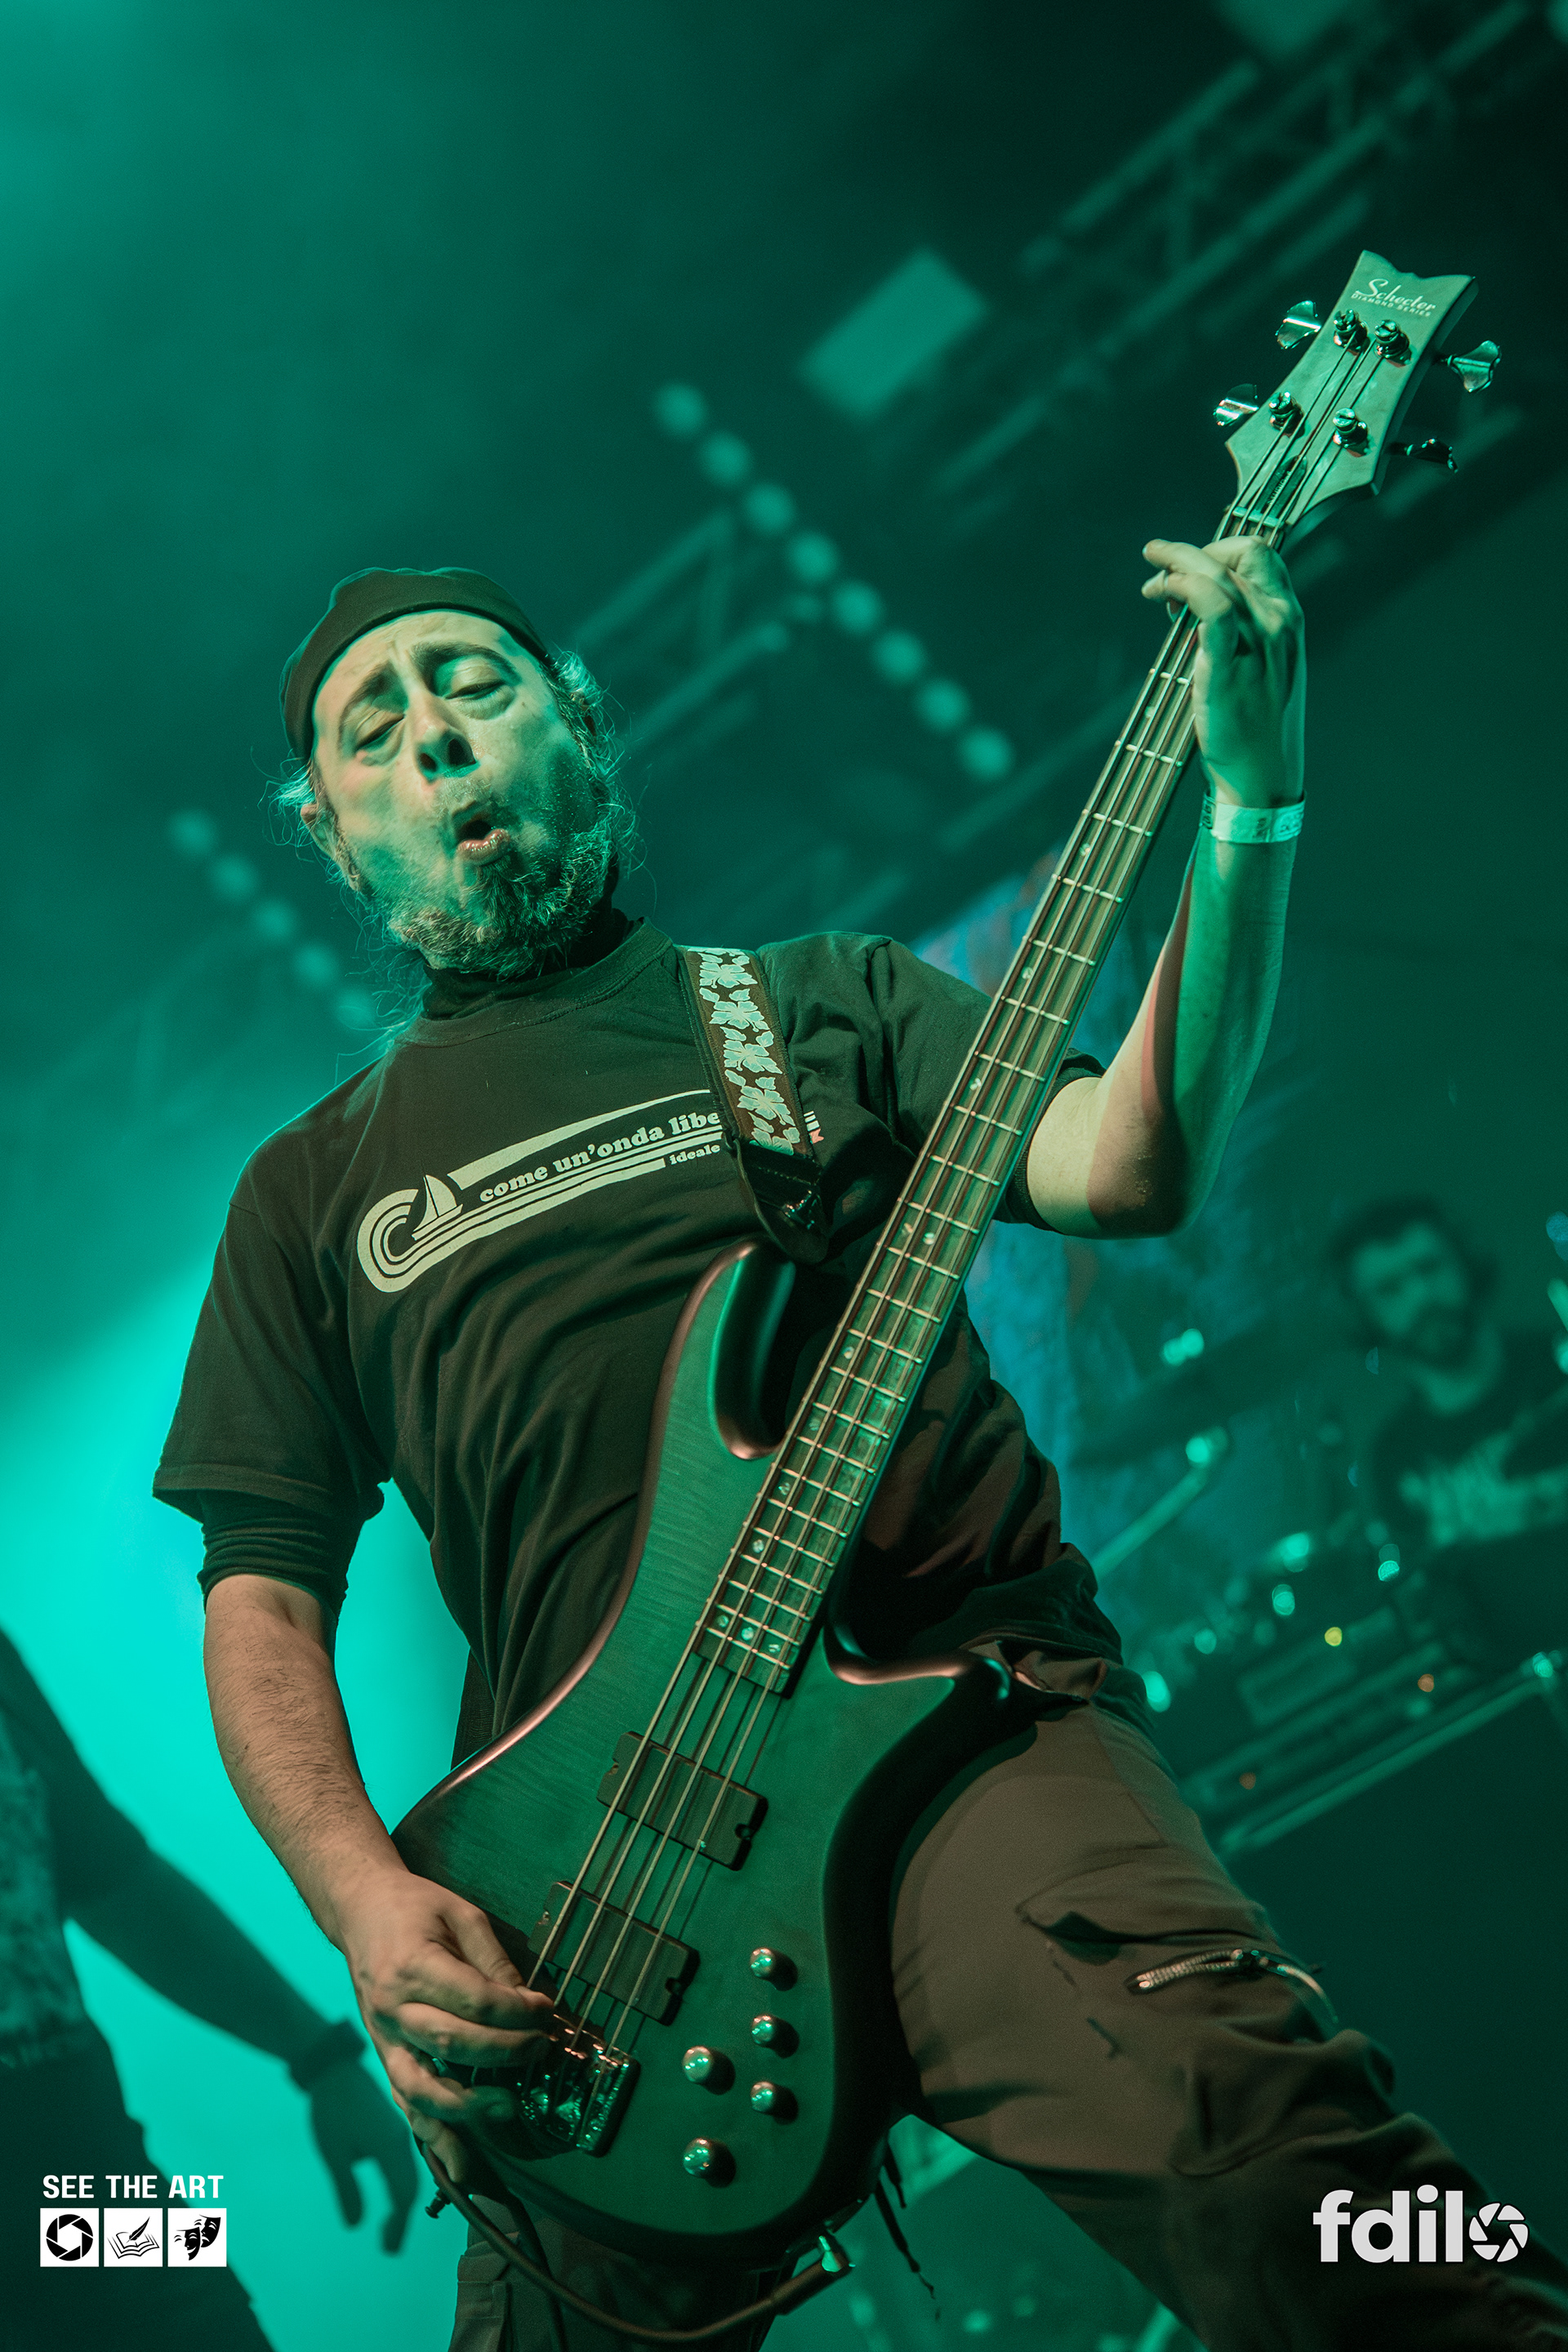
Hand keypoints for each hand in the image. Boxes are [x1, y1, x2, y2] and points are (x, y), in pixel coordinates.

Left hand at [306, 2058, 419, 2251]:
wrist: (334, 2070)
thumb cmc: (330, 2112)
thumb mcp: (334, 2154)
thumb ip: (347, 2189)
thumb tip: (354, 2225)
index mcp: (389, 2147)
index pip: (402, 2195)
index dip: (397, 2224)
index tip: (388, 2249)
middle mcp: (401, 2140)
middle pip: (410, 2186)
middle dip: (401, 2217)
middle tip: (389, 2245)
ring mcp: (398, 2132)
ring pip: (408, 2175)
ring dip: (401, 2202)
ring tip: (389, 2227)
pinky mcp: (392, 2127)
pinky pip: (402, 2163)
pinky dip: (398, 2185)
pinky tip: (388, 2194)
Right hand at [333, 1867, 554, 2185]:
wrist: (361, 1911)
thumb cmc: (415, 1908)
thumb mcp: (462, 1915)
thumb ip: (494, 1960)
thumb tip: (529, 2003)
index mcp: (413, 1966)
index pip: (474, 2001)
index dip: (517, 2013)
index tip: (547, 2012)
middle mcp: (392, 2008)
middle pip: (451, 2043)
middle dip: (504, 2054)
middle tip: (541, 2049)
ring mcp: (384, 2037)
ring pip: (420, 2086)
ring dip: (466, 2106)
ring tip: (507, 2107)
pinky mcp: (384, 2056)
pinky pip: (406, 2102)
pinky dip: (432, 2135)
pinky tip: (460, 2163)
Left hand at [1142, 535, 1303, 806]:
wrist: (1263, 774)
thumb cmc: (1255, 724)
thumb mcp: (1255, 664)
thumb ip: (1234, 630)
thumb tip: (1190, 607)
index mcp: (1288, 619)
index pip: (1259, 555)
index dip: (1217, 550)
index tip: (1187, 569)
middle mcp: (1279, 623)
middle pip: (1237, 556)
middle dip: (1189, 552)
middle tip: (1156, 565)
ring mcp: (1259, 644)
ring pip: (1220, 576)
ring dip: (1177, 567)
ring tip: (1150, 583)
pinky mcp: (1230, 668)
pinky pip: (1212, 610)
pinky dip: (1185, 588)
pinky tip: (1163, 593)